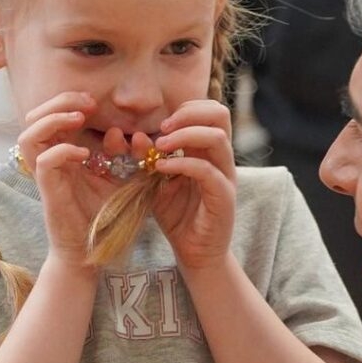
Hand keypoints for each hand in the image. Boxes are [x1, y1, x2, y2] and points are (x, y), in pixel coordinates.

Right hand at [17, 91, 109, 267]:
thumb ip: (124, 156)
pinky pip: (44, 162)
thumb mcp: (121, 180)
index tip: (94, 103)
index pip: (51, 116)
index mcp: (63, 154)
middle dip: (58, 102)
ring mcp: (46, 176)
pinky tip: (85, 155)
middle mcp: (49, 161)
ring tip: (79, 119)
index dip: (68, 101)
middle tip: (87, 104)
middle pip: (33, 118)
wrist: (93, 250)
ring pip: (28, 135)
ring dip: (53, 120)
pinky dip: (62, 151)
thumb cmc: (105, 216)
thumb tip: (120, 132)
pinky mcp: (48, 191)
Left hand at [146, 99, 236, 268]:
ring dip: (184, 135)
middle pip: (220, 114)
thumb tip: (135, 136)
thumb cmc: (179, 217)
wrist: (196, 253)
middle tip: (162, 128)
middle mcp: (222, 160)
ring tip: (159, 147)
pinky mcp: (223, 196)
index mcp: (210, 152)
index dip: (186, 109)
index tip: (161, 124)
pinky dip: (181, 164)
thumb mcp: (157, 182)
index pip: (210, 111)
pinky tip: (161, 169)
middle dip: (188, 114)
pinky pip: (206, 170)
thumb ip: (148, 160)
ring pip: (216, 137)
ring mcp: (226, 177)